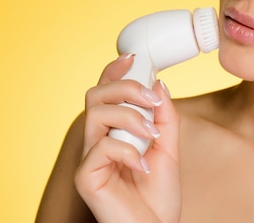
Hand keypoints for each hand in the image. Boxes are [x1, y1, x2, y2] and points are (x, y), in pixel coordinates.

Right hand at [74, 54, 181, 222]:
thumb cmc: (157, 195)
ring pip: (96, 115)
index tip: (133, 59)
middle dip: (125, 88)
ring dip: (130, 117)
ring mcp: (89, 159)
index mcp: (113, 131)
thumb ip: (163, 117)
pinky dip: (127, 151)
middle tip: (151, 99)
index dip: (113, 71)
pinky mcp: (86, 178)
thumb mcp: (168, 148)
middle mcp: (96, 141)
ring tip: (152, 136)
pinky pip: (101, 149)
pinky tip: (142, 166)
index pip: (105, 92)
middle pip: (95, 95)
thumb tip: (158, 84)